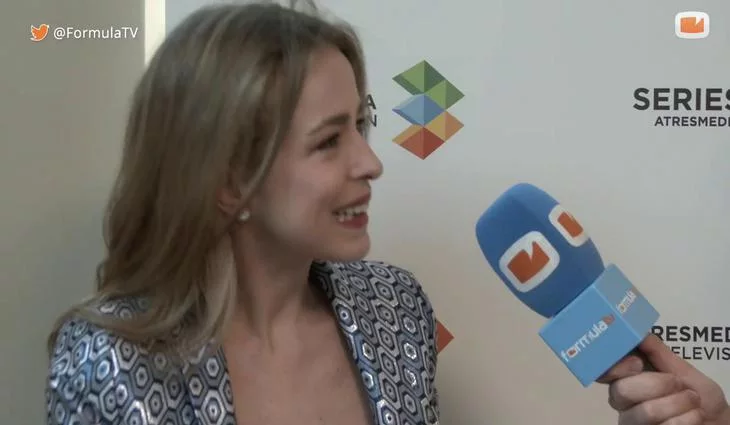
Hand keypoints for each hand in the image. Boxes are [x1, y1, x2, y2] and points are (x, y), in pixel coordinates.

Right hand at [598, 335, 729, 424]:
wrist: (716, 420)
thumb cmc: (697, 394)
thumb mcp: (682, 369)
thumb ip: (658, 352)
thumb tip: (638, 331)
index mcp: (626, 378)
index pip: (603, 371)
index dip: (614, 367)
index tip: (637, 363)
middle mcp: (623, 401)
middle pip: (621, 391)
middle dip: (656, 384)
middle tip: (677, 383)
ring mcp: (633, 422)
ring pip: (645, 412)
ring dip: (677, 403)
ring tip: (692, 401)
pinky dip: (687, 419)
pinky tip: (693, 417)